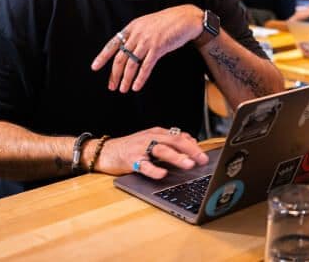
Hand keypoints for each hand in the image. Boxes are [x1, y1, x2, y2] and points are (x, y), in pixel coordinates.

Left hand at [91, 5, 203, 92]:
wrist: (186, 19)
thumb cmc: (168, 23)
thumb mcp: (147, 25)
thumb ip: (136, 35)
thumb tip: (126, 50)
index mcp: (132, 27)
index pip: (113, 44)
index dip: (102, 56)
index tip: (94, 67)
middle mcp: (137, 34)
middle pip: (120, 57)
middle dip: (114, 74)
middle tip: (112, 86)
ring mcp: (147, 40)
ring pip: (131, 64)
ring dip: (126, 79)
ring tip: (123, 89)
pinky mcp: (158, 47)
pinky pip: (146, 66)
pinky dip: (140, 78)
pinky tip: (136, 86)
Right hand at [93, 127, 208, 178]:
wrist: (105, 151)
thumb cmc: (130, 147)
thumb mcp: (152, 140)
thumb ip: (170, 142)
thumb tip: (191, 143)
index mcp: (157, 133)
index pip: (179, 136)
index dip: (193, 145)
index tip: (204, 155)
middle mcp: (150, 137)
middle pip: (174, 141)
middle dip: (191, 150)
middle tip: (202, 159)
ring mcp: (140, 148)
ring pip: (162, 150)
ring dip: (177, 157)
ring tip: (189, 164)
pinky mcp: (131, 160)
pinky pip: (143, 165)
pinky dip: (154, 169)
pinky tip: (162, 174)